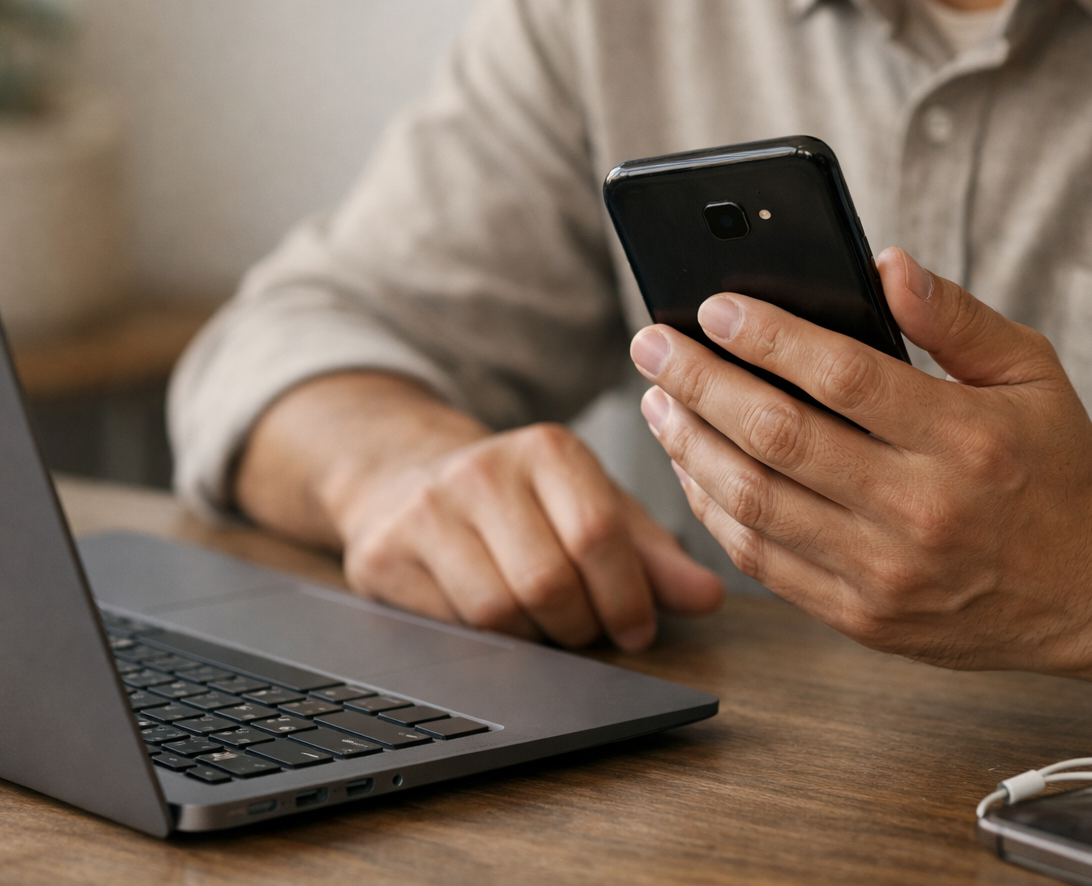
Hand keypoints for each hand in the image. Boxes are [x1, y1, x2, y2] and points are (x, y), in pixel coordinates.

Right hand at [236, 372, 722, 651]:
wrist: (403, 477)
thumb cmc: (520, 504)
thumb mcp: (593, 511)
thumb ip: (654, 556)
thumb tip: (709, 597)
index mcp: (547, 449)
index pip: (599, 534)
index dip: (626, 597)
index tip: (637, 629)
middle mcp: (482, 470)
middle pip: (549, 581)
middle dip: (581, 626)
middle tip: (588, 631)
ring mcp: (426, 511)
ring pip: (498, 611)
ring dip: (534, 638)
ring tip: (545, 625)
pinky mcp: (382, 554)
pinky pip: (449, 627)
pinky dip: (486, 643)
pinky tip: (496, 623)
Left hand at [628, 246, 1091, 677]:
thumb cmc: (1056, 466)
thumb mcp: (1031, 372)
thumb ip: (955, 316)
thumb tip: (883, 263)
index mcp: (965, 439)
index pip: (841, 376)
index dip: (766, 337)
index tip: (713, 307)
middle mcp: (922, 510)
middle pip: (778, 437)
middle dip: (699, 383)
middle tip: (652, 344)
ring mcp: (887, 574)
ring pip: (755, 503)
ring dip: (691, 446)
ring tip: (657, 401)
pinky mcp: (864, 619)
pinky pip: (764, 562)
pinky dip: (714, 512)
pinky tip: (693, 467)